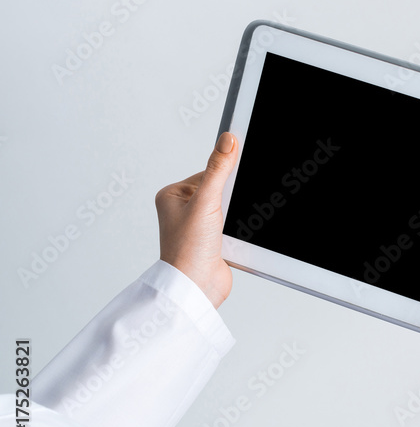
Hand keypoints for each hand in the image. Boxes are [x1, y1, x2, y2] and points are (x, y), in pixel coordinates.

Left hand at [155, 132, 238, 307]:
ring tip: (223, 231)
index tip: (233, 184)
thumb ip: (219, 169)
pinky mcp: (214, 240)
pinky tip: (231, 239)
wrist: (196, 287)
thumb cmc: (187, 251)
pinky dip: (239, 229)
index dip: (224, 178)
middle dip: (230, 200)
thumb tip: (228, 139)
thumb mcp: (205, 202)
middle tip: (224, 215)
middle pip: (221, 189)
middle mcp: (184, 209)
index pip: (208, 173)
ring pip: (230, 207)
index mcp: (172, 196)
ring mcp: (199, 225)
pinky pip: (234, 224)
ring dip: (235, 217)